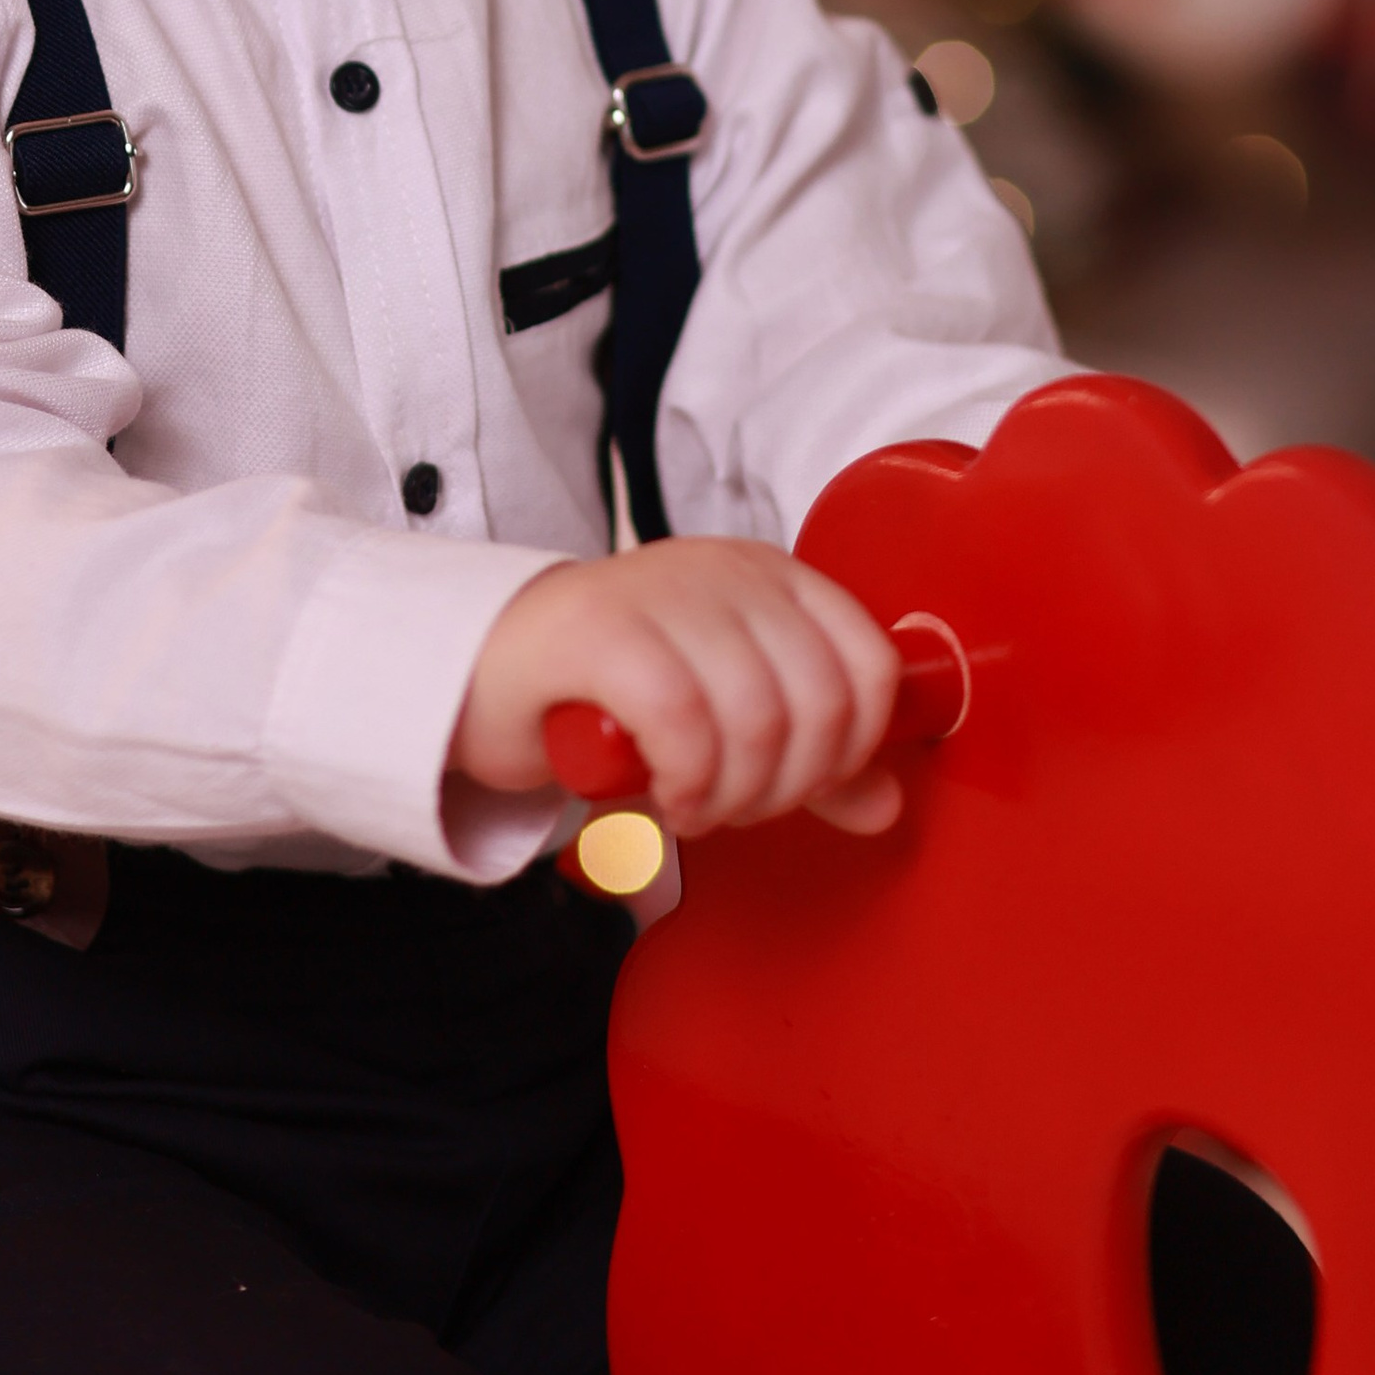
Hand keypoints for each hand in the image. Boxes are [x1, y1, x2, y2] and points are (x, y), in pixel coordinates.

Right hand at [451, 538, 903, 839]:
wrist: (489, 665)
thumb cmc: (611, 690)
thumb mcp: (728, 716)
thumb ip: (808, 755)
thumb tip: (886, 803)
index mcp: (770, 575)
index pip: (868, 661)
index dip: (853, 747)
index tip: (807, 784)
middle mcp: (724, 570)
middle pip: (818, 701)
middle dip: (788, 785)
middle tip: (738, 804)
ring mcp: (661, 589)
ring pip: (758, 717)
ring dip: (734, 794)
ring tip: (698, 803)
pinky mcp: (599, 627)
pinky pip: (682, 720)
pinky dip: (687, 781)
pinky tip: (667, 793)